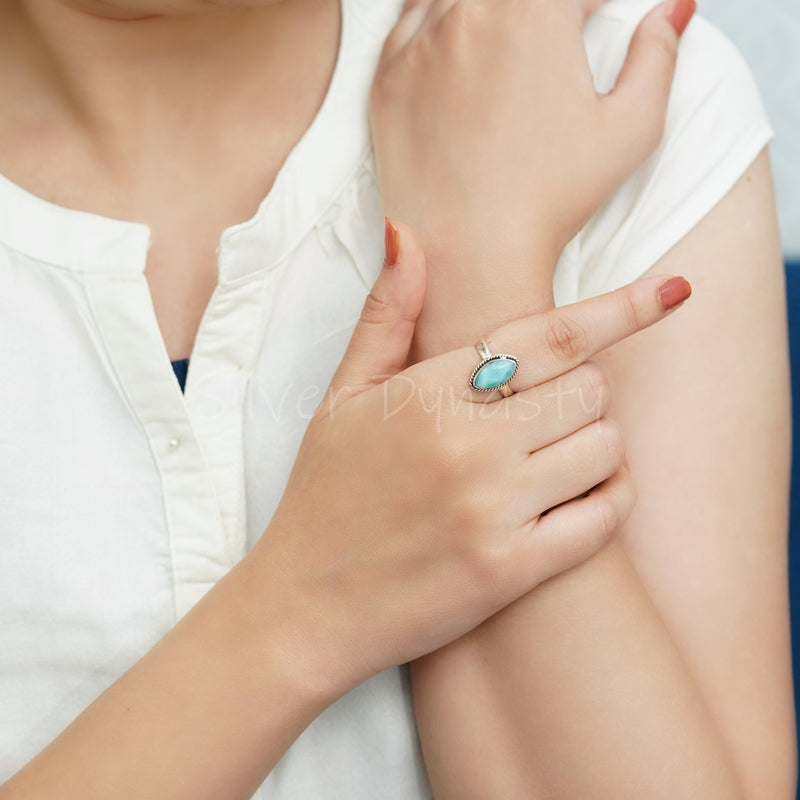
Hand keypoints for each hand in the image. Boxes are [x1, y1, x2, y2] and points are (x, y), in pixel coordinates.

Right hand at [252, 222, 690, 695]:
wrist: (304, 606)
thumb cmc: (322, 495)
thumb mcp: (340, 397)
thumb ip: (384, 316)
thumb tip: (407, 233)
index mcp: (428, 395)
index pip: (550, 336)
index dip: (621, 309)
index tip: (672, 291)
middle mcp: (468, 447)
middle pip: (591, 389)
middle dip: (583, 391)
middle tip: (546, 410)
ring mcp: (493, 511)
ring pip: (606, 449)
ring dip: (596, 445)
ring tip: (555, 455)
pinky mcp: (511, 571)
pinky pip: (604, 519)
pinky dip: (608, 499)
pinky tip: (577, 497)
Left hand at [370, 0, 694, 347]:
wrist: (471, 255)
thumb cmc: (553, 200)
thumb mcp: (631, 129)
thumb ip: (658, 56)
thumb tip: (673, 8)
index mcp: (534, 12)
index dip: (592, 5)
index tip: (596, 20)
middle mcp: (469, 12)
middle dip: (540, 9)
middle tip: (551, 41)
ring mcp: (420, 44)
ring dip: (490, 9)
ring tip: (508, 52)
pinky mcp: (387, 78)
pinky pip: (410, 22)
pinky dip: (438, 23)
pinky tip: (460, 48)